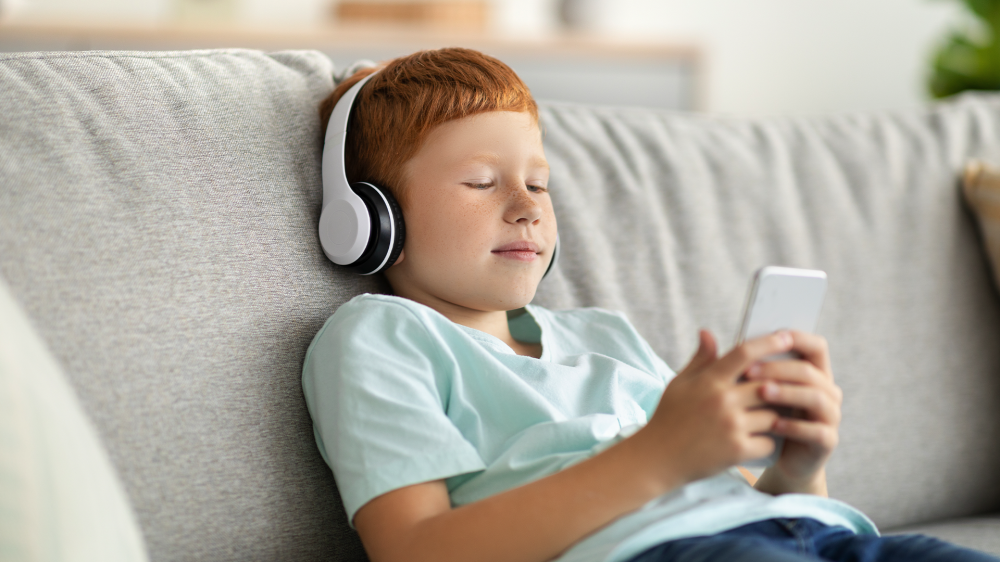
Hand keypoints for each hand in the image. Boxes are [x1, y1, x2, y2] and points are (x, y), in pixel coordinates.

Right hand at [636, 329, 796, 485]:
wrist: (657, 458)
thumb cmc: (668, 417)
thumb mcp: (679, 384)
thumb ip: (700, 360)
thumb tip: (708, 332)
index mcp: (709, 380)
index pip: (745, 353)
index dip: (768, 342)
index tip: (786, 337)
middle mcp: (722, 400)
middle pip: (767, 384)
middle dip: (782, 385)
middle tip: (794, 385)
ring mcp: (731, 426)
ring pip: (773, 415)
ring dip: (777, 417)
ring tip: (778, 417)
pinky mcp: (737, 451)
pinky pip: (769, 442)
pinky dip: (769, 442)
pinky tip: (764, 440)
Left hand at [745, 331, 841, 494]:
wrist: (767, 456)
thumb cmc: (755, 414)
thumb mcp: (745, 386)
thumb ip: (731, 360)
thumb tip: (703, 332)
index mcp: (812, 372)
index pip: (816, 346)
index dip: (798, 338)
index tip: (774, 335)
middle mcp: (827, 390)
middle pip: (810, 371)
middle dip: (779, 368)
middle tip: (749, 371)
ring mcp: (830, 416)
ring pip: (816, 398)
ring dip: (788, 393)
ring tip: (762, 393)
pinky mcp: (827, 441)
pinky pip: (817, 431)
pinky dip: (795, 426)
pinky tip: (774, 424)